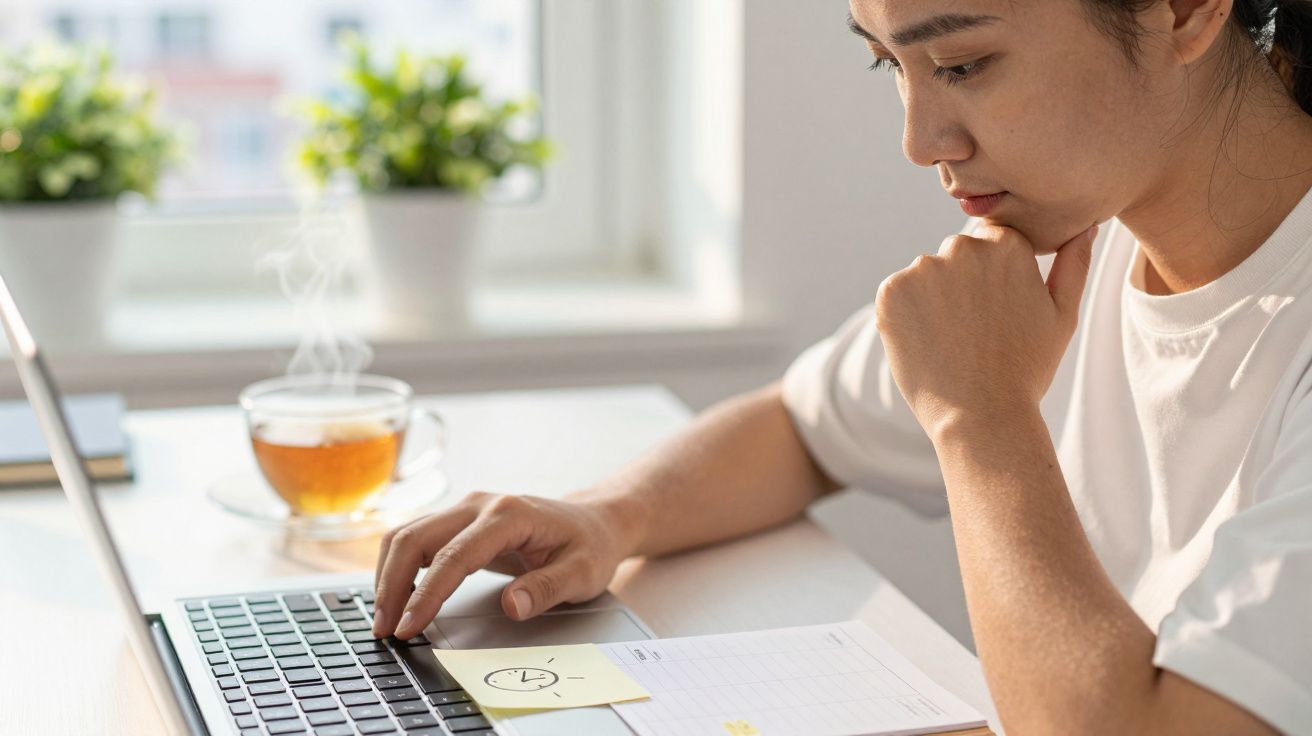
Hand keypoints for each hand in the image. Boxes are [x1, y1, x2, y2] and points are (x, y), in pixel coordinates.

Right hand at [371, 491, 637, 639]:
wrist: (593, 521)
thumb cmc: (589, 546)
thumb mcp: (583, 573)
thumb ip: (547, 589)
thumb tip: (512, 605)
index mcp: (509, 515)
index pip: (454, 556)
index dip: (427, 594)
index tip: (409, 627)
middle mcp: (480, 505)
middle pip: (415, 538)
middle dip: (392, 585)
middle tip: (385, 631)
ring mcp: (466, 509)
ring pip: (407, 534)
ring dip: (388, 576)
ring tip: (384, 620)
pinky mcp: (458, 520)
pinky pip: (416, 538)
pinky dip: (398, 566)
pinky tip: (395, 596)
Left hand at [873, 222, 1097, 439]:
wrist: (981, 416)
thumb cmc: (1026, 370)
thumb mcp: (1062, 316)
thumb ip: (1074, 265)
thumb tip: (1086, 228)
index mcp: (1007, 244)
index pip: (992, 242)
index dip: (992, 279)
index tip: (996, 311)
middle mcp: (963, 246)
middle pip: (957, 255)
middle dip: (962, 284)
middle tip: (974, 332)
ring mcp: (923, 268)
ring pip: (925, 276)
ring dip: (932, 299)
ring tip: (951, 341)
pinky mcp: (891, 292)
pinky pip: (897, 295)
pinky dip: (905, 316)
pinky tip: (926, 344)